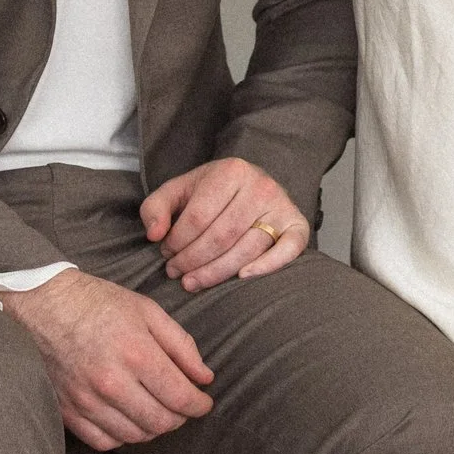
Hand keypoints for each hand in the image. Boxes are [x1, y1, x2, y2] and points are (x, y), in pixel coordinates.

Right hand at [0, 271, 215, 449]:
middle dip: (180, 417)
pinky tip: (127, 418)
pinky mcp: (67, 411)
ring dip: (153, 428)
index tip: (203, 402)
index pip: (181, 398)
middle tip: (181, 405)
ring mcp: (87, 400)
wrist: (42, 305)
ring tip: (155, 409)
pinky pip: (104, 442)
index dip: (200, 405)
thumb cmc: (98, 303)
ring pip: (135, 436)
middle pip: (161, 423)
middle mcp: (112, 382)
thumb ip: (181, 345)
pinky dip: (122, 436)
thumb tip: (205, 378)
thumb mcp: (147, 310)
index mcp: (136, 353)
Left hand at [142, 159, 306, 292]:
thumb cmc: (211, 193)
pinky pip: (288, 250)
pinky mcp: (298, 224)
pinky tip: (243, 278)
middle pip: (222, 236)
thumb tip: (154, 235)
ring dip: (217, 272)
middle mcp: (260, 186)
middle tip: (176, 273)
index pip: (198, 217)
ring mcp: (282, 205)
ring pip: (247, 249)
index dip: (177, 241)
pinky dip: (267, 267)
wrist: (251, 184)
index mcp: (230, 171)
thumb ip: (156, 208)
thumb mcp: (179, 191)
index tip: (165, 254)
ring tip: (193, 282)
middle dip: (193, 260)